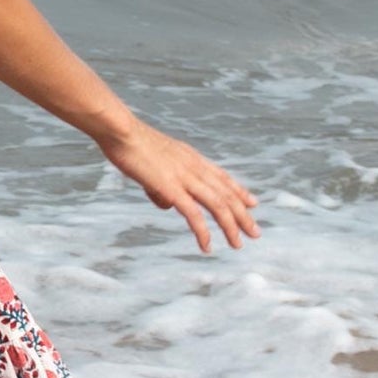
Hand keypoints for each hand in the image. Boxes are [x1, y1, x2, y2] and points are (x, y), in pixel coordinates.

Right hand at [95, 118, 259, 252]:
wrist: (122, 132)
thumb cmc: (131, 144)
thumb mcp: (153, 164)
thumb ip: (163, 185)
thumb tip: (167, 205)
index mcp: (192, 158)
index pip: (222, 177)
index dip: (239, 192)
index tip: (252, 203)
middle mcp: (195, 167)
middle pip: (226, 194)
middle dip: (243, 215)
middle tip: (255, 232)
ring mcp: (185, 177)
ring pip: (217, 205)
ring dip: (230, 226)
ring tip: (237, 243)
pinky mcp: (171, 189)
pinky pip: (193, 214)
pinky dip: (203, 232)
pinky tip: (207, 246)